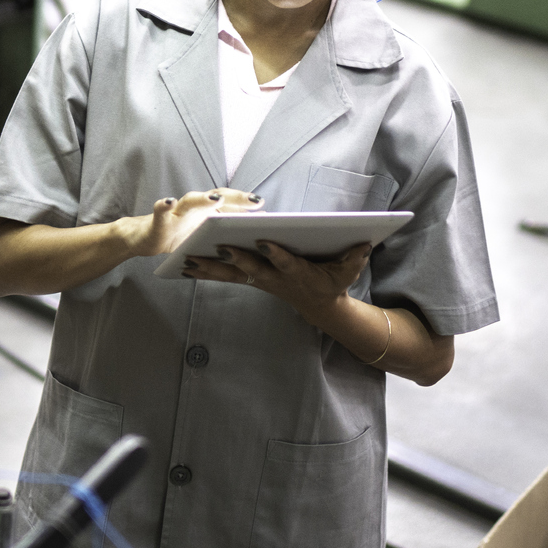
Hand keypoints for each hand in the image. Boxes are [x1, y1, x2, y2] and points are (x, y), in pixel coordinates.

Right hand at [132, 188, 260, 258]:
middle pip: (216, 198)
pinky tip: (168, 202)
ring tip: (215, 199)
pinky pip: (160, 211)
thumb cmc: (179, 237)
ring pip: (190, 201)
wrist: (146, 239)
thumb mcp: (203, 238)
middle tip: (254, 201)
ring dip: (202, 199)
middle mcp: (194, 207)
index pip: (231, 203)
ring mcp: (176, 212)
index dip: (248, 203)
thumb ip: (223, 234)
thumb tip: (255, 239)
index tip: (266, 206)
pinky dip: (163, 205)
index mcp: (207, 212)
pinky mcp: (158, 221)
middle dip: (236, 198)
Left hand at [184, 240, 374, 320]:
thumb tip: (364, 243)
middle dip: (235, 259)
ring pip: (232, 274)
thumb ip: (355, 258)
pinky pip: (225, 276)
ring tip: (185, 261)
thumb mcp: (348, 272)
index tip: (264, 241)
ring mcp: (261, 281)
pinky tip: (183, 267)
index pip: (285, 262)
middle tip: (216, 247)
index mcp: (298, 274)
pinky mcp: (252, 280)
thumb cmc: (333, 283)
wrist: (321, 307)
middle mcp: (275, 279)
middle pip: (251, 269)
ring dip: (208, 268)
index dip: (275, 254)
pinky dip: (204, 271)